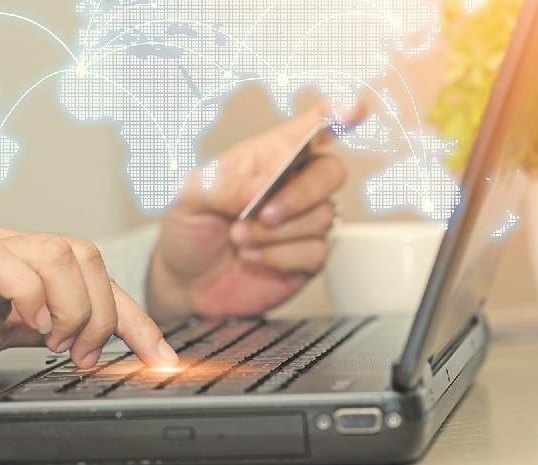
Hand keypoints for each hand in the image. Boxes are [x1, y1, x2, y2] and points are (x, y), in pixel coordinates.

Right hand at [0, 225, 177, 371]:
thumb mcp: (10, 335)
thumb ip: (53, 330)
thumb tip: (99, 346)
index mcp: (29, 262)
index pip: (98, 277)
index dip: (135, 318)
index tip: (159, 357)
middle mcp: (13, 247)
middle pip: (87, 255)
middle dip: (101, 312)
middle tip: (80, 352)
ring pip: (60, 252)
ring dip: (71, 307)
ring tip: (53, 340)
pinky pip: (7, 264)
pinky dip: (30, 297)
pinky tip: (25, 323)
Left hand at [147, 101, 365, 322]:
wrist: (184, 282)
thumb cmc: (189, 229)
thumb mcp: (188, 198)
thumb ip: (224, 184)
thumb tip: (263, 187)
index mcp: (265, 158)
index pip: (307, 129)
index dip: (336, 116)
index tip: (354, 108)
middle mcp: (291, 186)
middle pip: (330, 171)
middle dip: (301, 193)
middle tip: (264, 213)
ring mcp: (302, 222)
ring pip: (322, 216)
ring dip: (275, 232)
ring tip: (238, 238)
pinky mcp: (306, 258)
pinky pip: (316, 251)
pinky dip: (280, 256)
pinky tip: (252, 258)